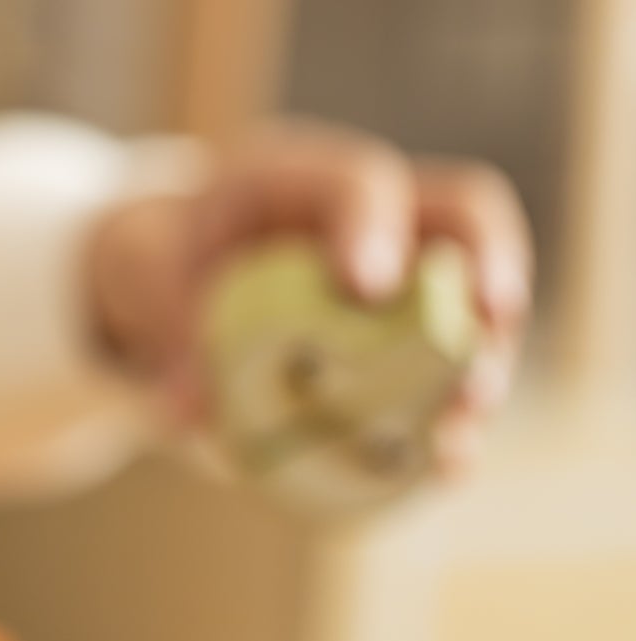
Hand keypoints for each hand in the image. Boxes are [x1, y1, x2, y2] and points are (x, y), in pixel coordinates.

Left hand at [88, 121, 532, 471]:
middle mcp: (377, 213)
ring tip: (459, 428)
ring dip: (479, 366)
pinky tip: (445, 463)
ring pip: (480, 302)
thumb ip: (169, 327)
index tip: (366, 287)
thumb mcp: (150, 274)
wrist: (177, 276)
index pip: (358, 182)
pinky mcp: (413, 339)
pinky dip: (453, 419)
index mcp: (303, 177)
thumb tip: (187, 413)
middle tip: (488, 325)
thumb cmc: (173, 257)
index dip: (370, 227)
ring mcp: (408, 274)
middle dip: (489, 265)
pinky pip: (455, 375)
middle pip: (466, 214)